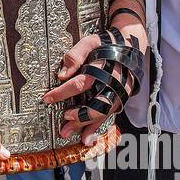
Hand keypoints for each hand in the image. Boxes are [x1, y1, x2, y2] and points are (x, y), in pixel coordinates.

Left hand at [45, 21, 146, 144]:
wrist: (132, 43)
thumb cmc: (107, 43)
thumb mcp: (89, 42)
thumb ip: (75, 56)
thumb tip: (61, 74)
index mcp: (102, 69)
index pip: (79, 84)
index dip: (62, 93)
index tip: (47, 99)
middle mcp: (112, 83)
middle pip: (96, 105)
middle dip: (79, 116)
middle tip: (64, 122)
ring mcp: (119, 92)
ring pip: (104, 114)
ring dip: (88, 126)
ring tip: (73, 136)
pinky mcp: (122, 97)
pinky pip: (110, 115)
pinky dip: (98, 126)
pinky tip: (88, 137)